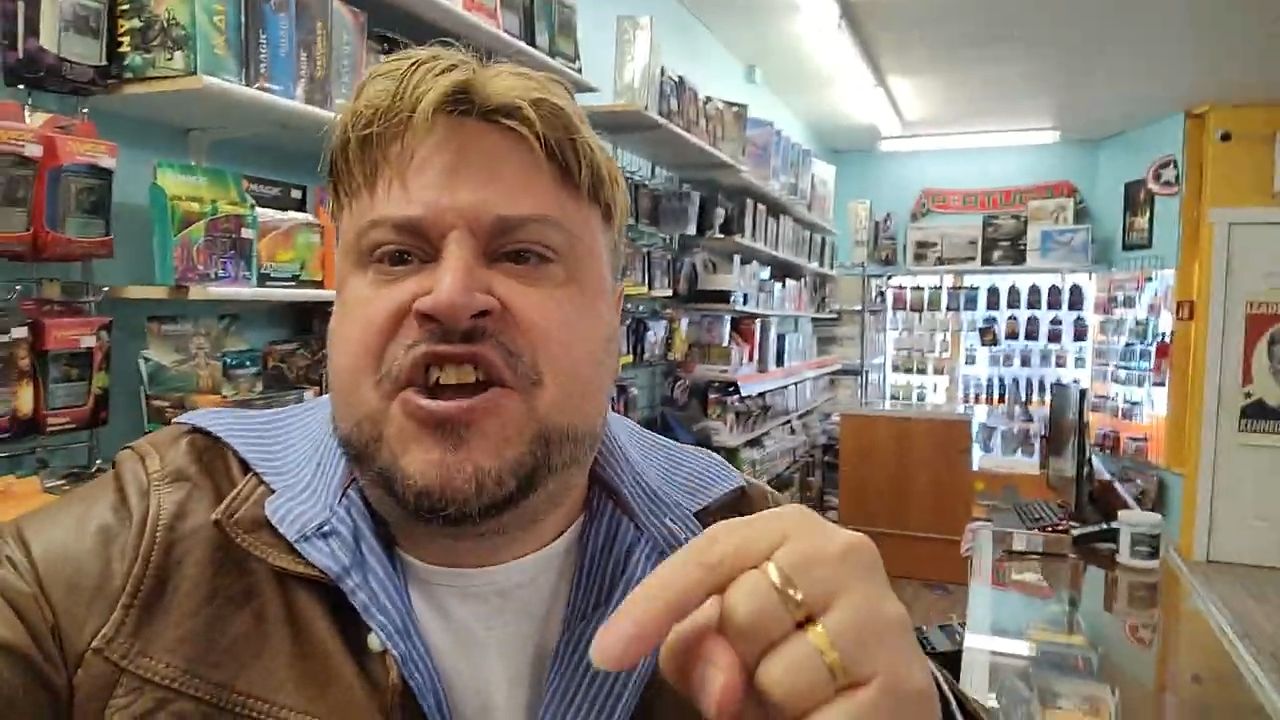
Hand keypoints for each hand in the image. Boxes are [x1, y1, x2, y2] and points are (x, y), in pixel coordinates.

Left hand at [590, 505, 939, 718]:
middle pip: (740, 612)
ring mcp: (882, 618)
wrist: (877, 693)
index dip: (652, 605)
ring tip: (797, 696)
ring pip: (776, 674)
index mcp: (794, 528)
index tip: (604, 655)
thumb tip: (723, 686)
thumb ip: (695, 643)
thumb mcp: (723, 639)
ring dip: (768, 705)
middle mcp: (847, 554)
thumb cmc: (788, 652)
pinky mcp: (905, 685)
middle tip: (762, 671)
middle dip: (734, 659)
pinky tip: (823, 716)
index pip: (710, 554)